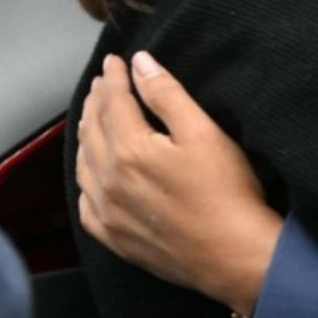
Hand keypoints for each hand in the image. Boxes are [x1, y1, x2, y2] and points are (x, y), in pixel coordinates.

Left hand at [76, 51, 283, 315]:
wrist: (233, 256)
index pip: (113, 102)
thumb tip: (139, 63)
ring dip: (86, 136)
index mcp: (129, 150)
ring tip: (93, 119)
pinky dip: (86, 180)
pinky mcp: (115, 239)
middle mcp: (109, 180)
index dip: (113, 78)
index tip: (114, 61)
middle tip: (102, 83)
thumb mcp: (203, 132)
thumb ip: (167, 94)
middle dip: (96, 102)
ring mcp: (108, 213)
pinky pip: (87, 204)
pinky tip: (92, 174)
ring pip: (84, 165)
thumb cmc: (225, 191)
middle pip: (93, 131)